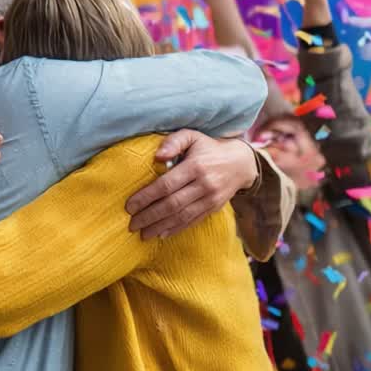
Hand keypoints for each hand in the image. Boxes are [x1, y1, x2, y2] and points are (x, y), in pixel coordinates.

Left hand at [124, 130, 258, 239]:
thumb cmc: (208, 147)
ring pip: (182, 216)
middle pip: (172, 204)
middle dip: (149, 216)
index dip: (146, 197)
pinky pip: (193, 221)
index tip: (129, 206)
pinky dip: (176, 229)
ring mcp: (211, 199)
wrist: (240, 162)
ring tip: (143, 234)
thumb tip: (156, 156)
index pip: (166, 185)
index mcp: (195, 166)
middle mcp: (204, 185)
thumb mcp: (192, 136)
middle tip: (132, 224)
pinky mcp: (214, 208)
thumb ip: (173, 142)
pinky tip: (161, 234)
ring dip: (160, 227)